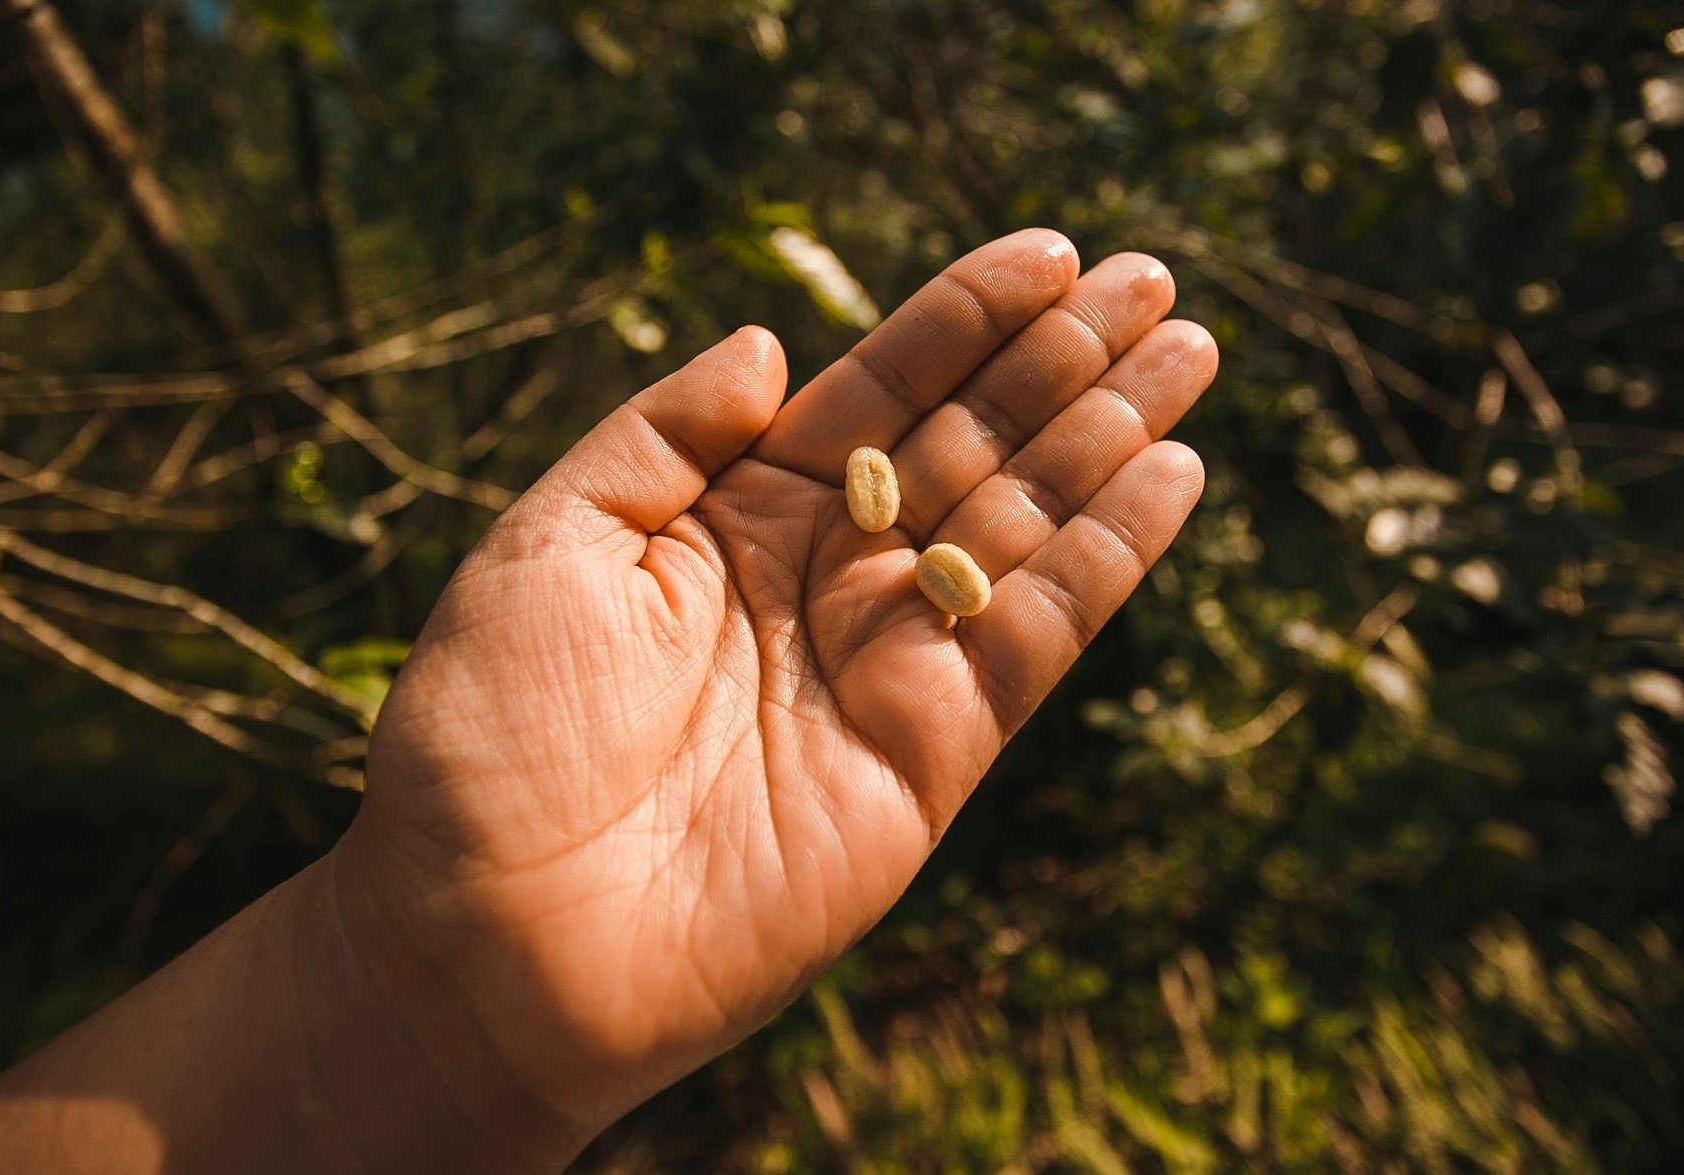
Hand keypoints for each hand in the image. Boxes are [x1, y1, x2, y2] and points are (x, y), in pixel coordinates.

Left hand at [331, 229, 1217, 1162]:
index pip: (877, 388)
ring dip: (1110, 439)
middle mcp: (824, 577)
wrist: (499, 936)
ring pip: (1023, 524)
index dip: (964, 318)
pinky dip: (1109, 557)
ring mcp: (885, 662)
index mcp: (734, 515)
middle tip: (1155, 284)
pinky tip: (1172, 475)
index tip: (1053, 252)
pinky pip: (1039, 633)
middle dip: (1063, 363)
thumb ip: (667, 435)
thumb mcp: (553, 541)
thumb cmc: (493, 733)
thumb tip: (770, 343)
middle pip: (970, 443)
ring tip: (1190, 349)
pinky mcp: (932, 752)